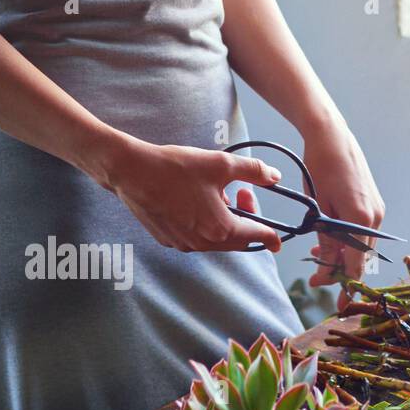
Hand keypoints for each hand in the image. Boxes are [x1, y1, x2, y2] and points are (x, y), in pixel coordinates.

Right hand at [101, 137, 284, 252]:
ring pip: (217, 238)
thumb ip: (254, 171)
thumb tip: (275, 177)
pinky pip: (197, 237)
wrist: (131, 172)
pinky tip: (197, 201)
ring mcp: (185, 245)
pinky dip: (205, 223)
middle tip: (242, 193)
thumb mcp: (221, 164)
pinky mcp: (169, 241)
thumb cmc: (176, 167)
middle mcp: (204, 243)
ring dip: (225, 220)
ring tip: (217, 193)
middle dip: (246, 218)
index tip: (278, 241)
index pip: (257, 237)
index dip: (271, 236)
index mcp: (221, 229)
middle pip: (238, 239)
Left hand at [300, 114, 384, 286]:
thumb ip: (324, 240)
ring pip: (361, 246)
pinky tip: (328, 239)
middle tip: (316, 279)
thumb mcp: (317, 208)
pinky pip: (363, 232)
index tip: (336, 303)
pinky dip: (347, 241)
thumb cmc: (319, 167)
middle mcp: (375, 218)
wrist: (331, 136)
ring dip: (342, 256)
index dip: (345, 286)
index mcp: (361, 220)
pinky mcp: (374, 204)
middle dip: (340, 272)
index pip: (356, 265)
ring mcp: (377, 211)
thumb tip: (325, 270)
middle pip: (361, 259)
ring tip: (316, 257)